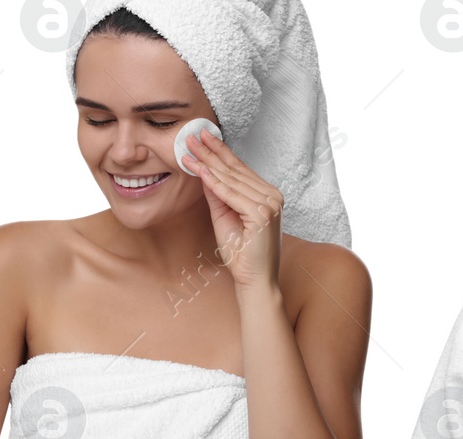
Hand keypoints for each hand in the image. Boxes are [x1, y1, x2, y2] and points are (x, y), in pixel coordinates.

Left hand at [182, 128, 284, 292]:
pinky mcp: (262, 215)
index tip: (203, 138)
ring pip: (232, 180)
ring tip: (190, 149)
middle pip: (235, 171)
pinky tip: (201, 170)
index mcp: (267, 196)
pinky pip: (232, 195)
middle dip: (211, 152)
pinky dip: (214, 182)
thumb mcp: (224, 217)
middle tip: (193, 135)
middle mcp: (272, 197)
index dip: (220, 152)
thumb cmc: (242, 253)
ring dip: (208, 163)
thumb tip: (205, 172)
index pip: (240, 170)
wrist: (255, 279)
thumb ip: (218, 195)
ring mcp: (270, 205)